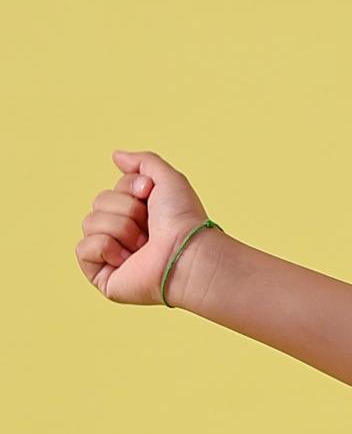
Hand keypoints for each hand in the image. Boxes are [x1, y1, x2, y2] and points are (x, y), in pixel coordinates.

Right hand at [75, 148, 213, 305]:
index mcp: (135, 215)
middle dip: (125, 209)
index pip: (110, 190)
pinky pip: (82, 249)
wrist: (187, 253)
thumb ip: (144, 162)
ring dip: (120, 228)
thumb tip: (116, 156)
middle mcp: (122, 235)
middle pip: (98, 203)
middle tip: (149, 227)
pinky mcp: (103, 277)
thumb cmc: (183, 220)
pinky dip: (105, 247)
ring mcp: (111, 257)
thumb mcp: (167, 178)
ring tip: (143, 245)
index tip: (149, 195)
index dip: (129, 188)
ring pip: (89, 223)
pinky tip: (127, 260)